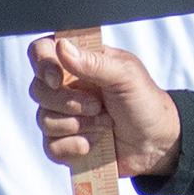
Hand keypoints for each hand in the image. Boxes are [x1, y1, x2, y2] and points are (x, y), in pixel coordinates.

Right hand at [31, 31, 182, 182]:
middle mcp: (66, 87)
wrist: (155, 143)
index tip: (58, 80)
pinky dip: (74, 146)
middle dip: (68, 103)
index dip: (42, 65)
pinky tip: (94, 143)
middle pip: (37, 89)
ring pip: (43, 119)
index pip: (42, 52)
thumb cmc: (144, 102)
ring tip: (105, 124)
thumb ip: (94, 62)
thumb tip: (62, 47)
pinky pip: (50, 146)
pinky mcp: (64, 143)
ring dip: (78, 125)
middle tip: (98, 106)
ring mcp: (63, 115)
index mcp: (79, 63)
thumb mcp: (126, 76)